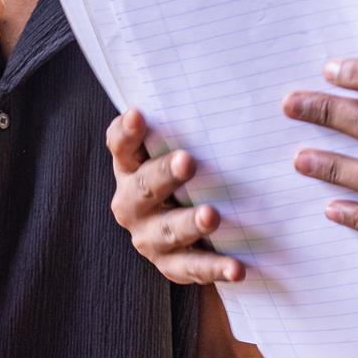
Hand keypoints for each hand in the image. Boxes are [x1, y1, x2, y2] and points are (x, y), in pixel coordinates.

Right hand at [106, 109, 248, 284]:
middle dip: (165, 175)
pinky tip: (237, 268)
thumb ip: (182, 130)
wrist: (188, 233)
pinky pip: (194, 268)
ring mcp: (149, 238)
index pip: (120, 146)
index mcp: (129, 169)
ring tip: (211, 216)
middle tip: (188, 160)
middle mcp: (131, 204)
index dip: (127, 132)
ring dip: (189, 224)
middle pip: (143, 188)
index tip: (140, 114)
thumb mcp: (176, 152)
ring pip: (167, 232)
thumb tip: (221, 88)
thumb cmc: (185, 178)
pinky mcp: (172, 265)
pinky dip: (216, 268)